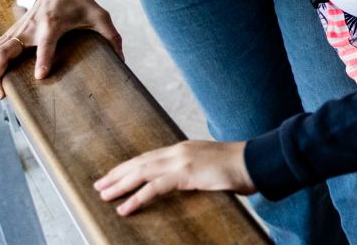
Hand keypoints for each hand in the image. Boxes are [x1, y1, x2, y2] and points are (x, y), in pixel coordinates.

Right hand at [0, 0, 122, 99]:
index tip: (40, 76)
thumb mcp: (99, 15)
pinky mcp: (11, 31)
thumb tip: (122, 60)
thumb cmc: (79, 2)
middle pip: (3, 50)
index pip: (45, 43)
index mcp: (52, 23)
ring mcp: (16, 29)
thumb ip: (111, 36)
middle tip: (2, 95)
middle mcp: (29, 27)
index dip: (43, 59)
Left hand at [95, 140, 253, 215]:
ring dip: (120, 184)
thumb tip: (187, 184)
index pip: (149, 157)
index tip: (114, 175)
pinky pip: (155, 187)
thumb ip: (195, 173)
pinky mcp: (186, 173)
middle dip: (117, 174)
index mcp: (184, 149)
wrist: (257, 161)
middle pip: (140, 162)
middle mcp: (178, 151)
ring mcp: (182, 161)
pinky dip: (138, 197)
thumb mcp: (211, 167)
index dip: (129, 167)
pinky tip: (126, 207)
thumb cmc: (239, 167)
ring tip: (105, 195)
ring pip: (142, 172)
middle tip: (99, 186)